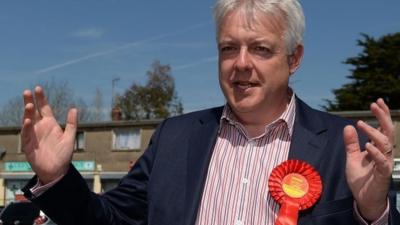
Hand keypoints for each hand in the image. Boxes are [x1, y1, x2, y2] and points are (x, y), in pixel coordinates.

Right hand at [21, 86, 77, 183]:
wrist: (57, 171)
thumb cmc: (63, 155)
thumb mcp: (70, 137)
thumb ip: (72, 123)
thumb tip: (74, 108)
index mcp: (50, 124)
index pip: (44, 108)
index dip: (41, 99)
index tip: (38, 88)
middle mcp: (40, 128)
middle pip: (33, 112)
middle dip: (30, 102)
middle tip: (28, 91)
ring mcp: (33, 135)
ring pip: (28, 121)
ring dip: (27, 113)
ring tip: (28, 104)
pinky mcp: (28, 145)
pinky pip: (26, 135)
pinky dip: (26, 127)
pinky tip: (28, 120)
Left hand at [344, 98, 394, 220]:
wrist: (363, 198)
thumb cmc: (361, 178)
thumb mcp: (352, 157)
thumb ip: (351, 143)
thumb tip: (348, 126)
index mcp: (378, 148)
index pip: (383, 128)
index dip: (382, 115)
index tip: (377, 102)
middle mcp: (384, 153)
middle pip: (388, 131)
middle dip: (383, 117)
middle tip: (374, 104)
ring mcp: (385, 163)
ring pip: (385, 144)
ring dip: (374, 132)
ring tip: (362, 124)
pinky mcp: (383, 174)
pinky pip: (382, 162)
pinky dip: (376, 153)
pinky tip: (367, 145)